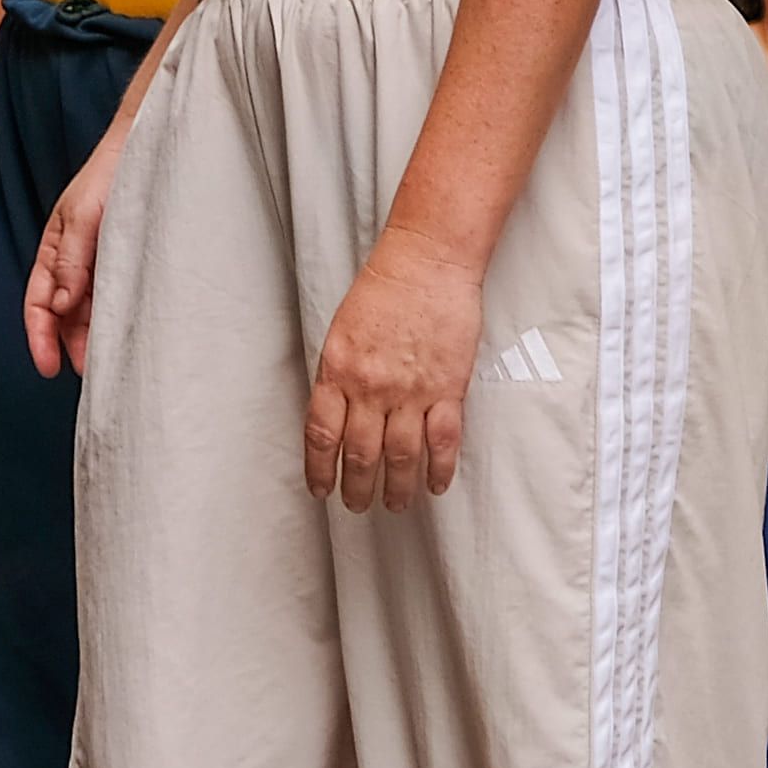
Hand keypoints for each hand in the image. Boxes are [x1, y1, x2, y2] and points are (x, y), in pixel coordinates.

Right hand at [24, 134, 121, 379]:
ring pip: (87, 310)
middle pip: (61, 313)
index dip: (39, 336)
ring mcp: (97, 263)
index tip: (48, 367)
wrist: (144, 149)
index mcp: (52, 250)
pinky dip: (112, 318)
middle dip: (67, 345)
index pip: (36, 302)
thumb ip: (69, 261)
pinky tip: (122, 333)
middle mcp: (71, 261)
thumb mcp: (81, 217)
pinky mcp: (122, 262)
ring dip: (90, 336)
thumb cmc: (107, 175)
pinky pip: (111, 298)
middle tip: (85, 373)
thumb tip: (57, 305)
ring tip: (105, 362)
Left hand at [305, 235, 478, 511]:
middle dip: (357, 488)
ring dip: (396, 488)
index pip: (322, 436)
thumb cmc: (384, 289)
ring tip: (394, 504)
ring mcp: (411, 391)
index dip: (320, 470)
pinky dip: (440, 469)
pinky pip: (442, 441)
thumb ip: (338, 376)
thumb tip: (335, 417)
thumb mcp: (341, 332)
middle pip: (361, 454)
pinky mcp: (447, 388)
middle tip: (357, 506)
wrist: (427, 262)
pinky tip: (435, 484)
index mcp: (338, 371)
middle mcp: (371, 387)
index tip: (320, 489)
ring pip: (400, 457)